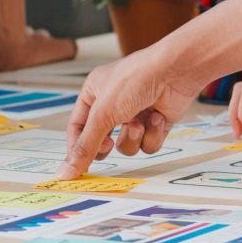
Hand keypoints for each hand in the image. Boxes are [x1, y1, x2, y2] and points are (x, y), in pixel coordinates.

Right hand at [56, 47, 204, 179]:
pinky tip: (157, 117)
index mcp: (94, 93)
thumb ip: (85, 146)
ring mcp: (136, 113)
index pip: (77, 126)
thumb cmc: (136, 79)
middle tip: (108, 145)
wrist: (176, 71)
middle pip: (101, 139)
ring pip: (126, 144)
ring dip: (133, 137)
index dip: (77, 147)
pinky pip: (148, 143)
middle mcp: (114, 103)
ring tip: (139, 122)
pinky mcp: (156, 122)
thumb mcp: (103, 114)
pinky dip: (152, 134)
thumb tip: (66, 171)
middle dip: (107, 145)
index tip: (77, 166)